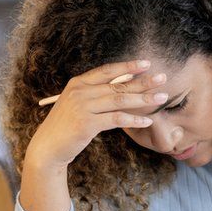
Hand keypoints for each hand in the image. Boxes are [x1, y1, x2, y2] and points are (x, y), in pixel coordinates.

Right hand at [24, 59, 166, 170]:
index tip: (147, 63)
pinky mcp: (87, 124)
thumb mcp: (78, 105)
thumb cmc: (66, 126)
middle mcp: (80, 91)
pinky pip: (117, 119)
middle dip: (143, 81)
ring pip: (120, 100)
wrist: (48, 147)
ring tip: (161, 98)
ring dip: (143, 99)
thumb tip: (124, 86)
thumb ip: (95, 95)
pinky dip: (134, 120)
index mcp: (78, 83)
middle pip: (118, 85)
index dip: (128, 66)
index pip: (107, 70)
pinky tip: (147, 120)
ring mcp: (82, 107)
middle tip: (162, 78)